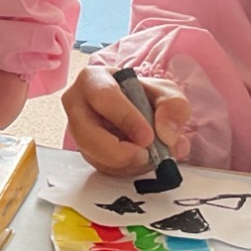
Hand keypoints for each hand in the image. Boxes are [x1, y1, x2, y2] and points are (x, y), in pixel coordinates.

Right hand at [61, 64, 189, 176]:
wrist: (137, 110)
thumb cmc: (144, 95)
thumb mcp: (166, 92)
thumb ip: (173, 107)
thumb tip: (166, 135)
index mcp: (93, 80)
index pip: (103, 97)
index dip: (126, 118)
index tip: (148, 136)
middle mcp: (77, 106)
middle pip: (86, 134)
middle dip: (119, 152)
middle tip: (145, 155)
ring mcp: (78, 131)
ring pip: (93, 155)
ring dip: (126, 163)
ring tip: (150, 156)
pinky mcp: (86, 152)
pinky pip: (102, 168)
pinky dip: (126, 169)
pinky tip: (141, 159)